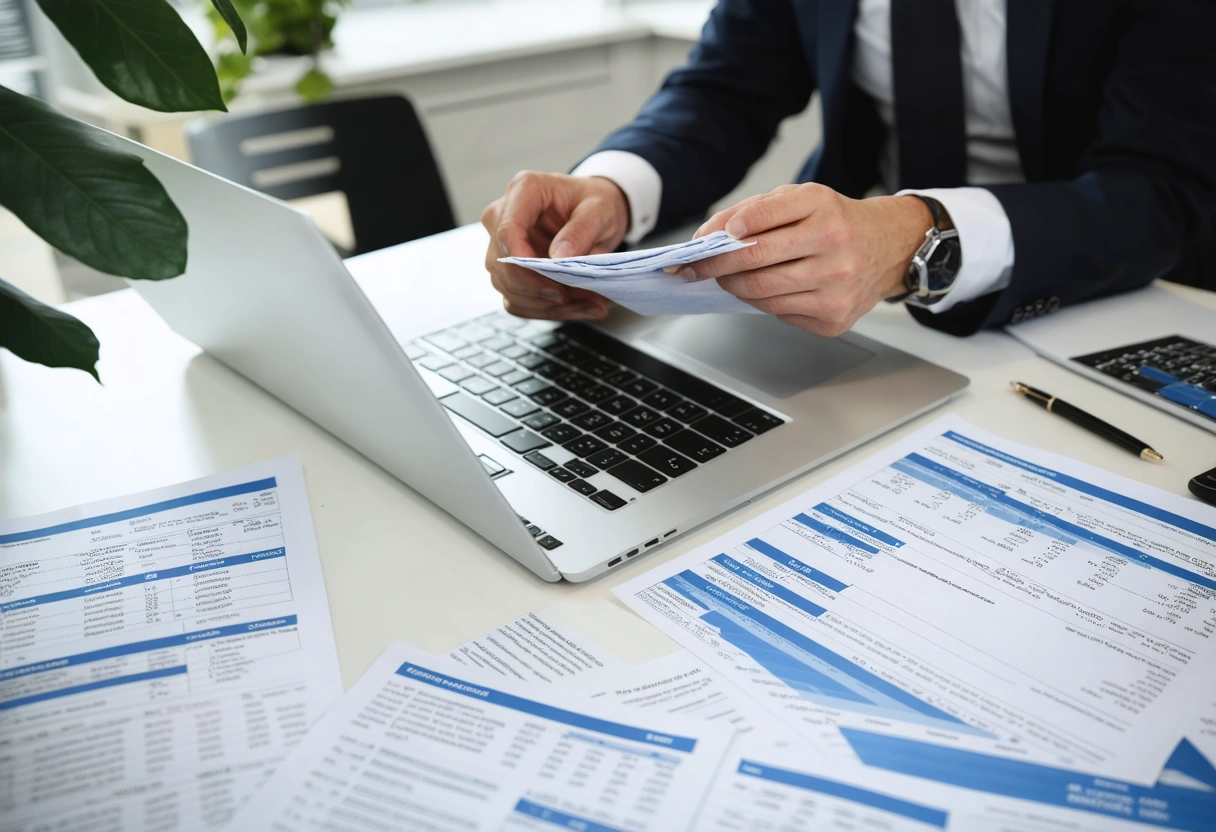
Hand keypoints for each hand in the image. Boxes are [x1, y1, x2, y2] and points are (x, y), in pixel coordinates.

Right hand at [481, 171, 629, 319]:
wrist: (595, 211)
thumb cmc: (594, 202)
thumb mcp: (599, 209)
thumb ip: (581, 230)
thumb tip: (560, 258)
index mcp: (523, 191)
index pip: (507, 230)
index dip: (523, 263)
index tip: (553, 284)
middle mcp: (504, 217)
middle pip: (502, 265)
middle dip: (540, 290)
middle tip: (580, 298)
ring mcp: (502, 246)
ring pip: (509, 288)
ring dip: (548, 305)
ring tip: (589, 304)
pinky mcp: (509, 271)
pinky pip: (517, 300)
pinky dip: (546, 310)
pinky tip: (577, 307)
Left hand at [677, 184, 933, 336]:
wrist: (889, 249)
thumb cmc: (837, 222)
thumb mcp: (802, 200)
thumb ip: (754, 211)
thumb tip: (709, 236)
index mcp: (822, 207)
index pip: (756, 219)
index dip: (721, 232)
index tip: (701, 242)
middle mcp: (834, 244)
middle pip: (754, 261)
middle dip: (716, 266)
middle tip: (696, 268)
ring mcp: (837, 285)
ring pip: (763, 293)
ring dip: (735, 287)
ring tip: (728, 279)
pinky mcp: (834, 318)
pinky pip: (780, 314)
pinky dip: (763, 303)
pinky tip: (766, 291)